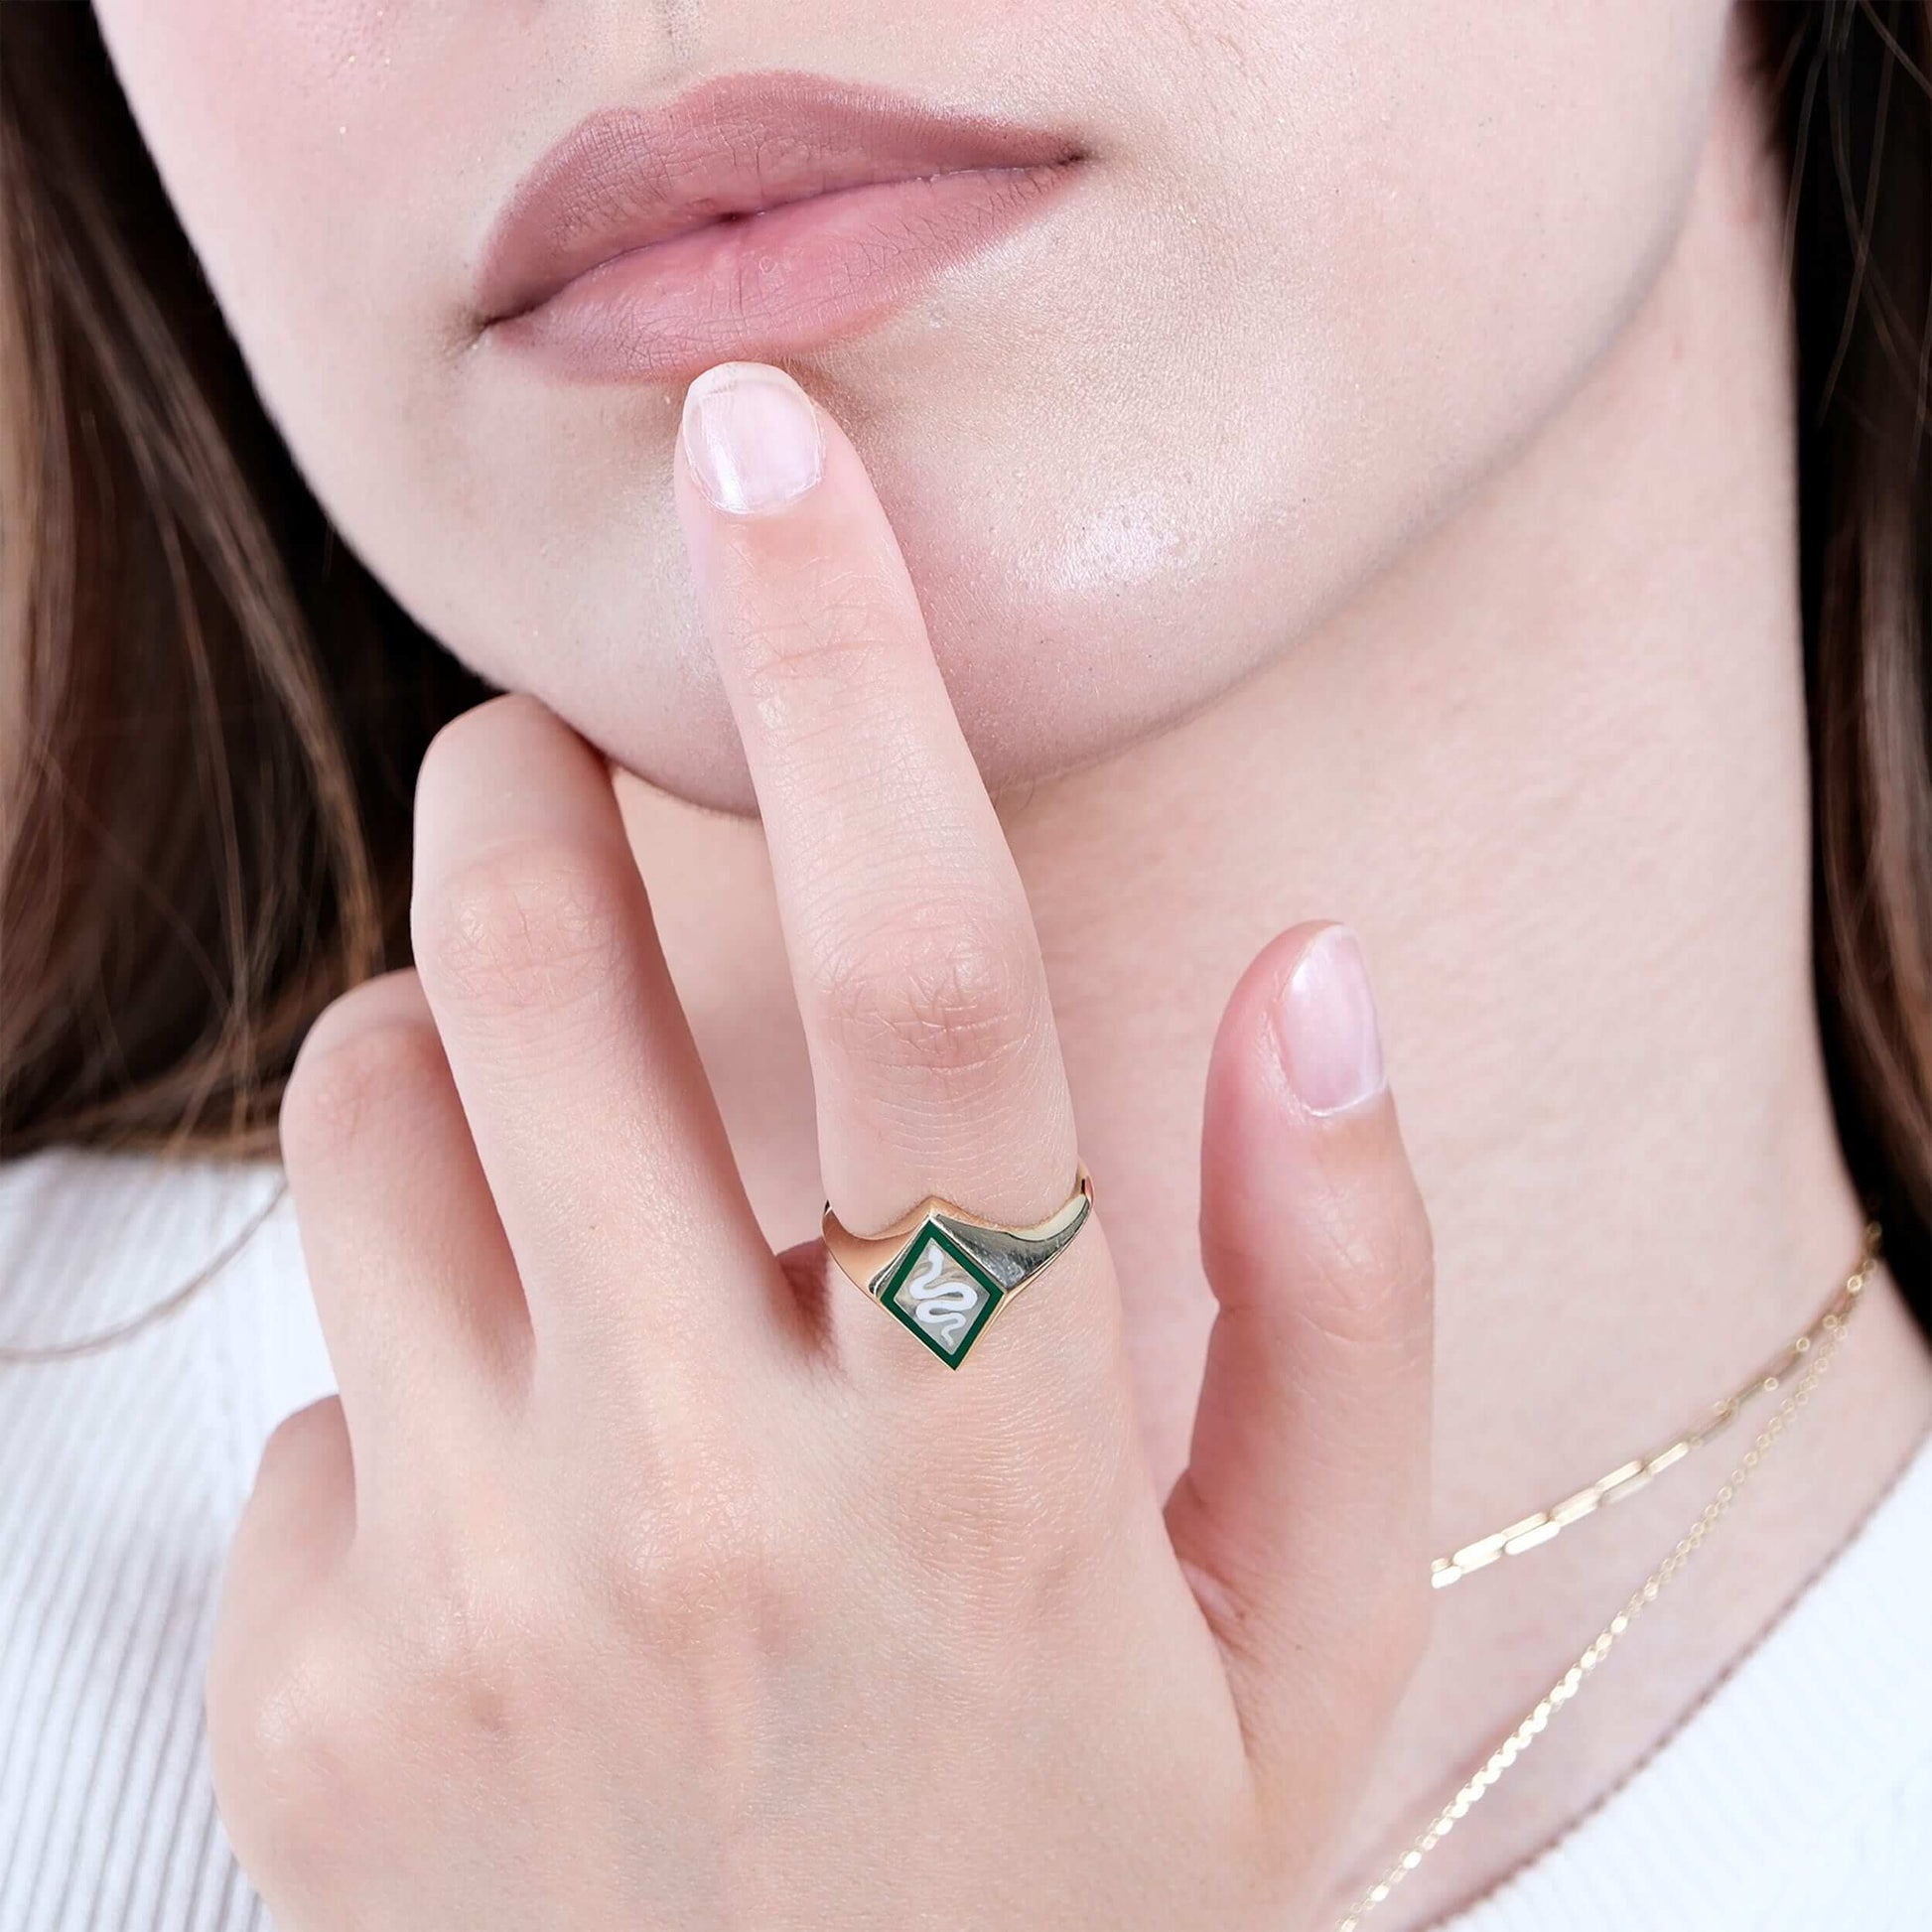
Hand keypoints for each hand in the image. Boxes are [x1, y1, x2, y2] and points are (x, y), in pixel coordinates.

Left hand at [209, 362, 1434, 1930]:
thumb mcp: (1299, 1628)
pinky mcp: (310, 1705)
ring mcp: (470, 1613)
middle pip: (536, 973)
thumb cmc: (1096, 1901)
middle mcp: (708, 1514)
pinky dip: (401, 1368)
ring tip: (558, 1151)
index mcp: (993, 1477)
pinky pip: (296, 1393)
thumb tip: (1315, 977)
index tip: (770, 451)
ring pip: (363, 1125)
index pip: (930, 977)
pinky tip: (518, 1501)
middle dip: (518, 790)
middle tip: (553, 768)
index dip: (849, 665)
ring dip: (444, 1052)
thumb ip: (1336, 1288)